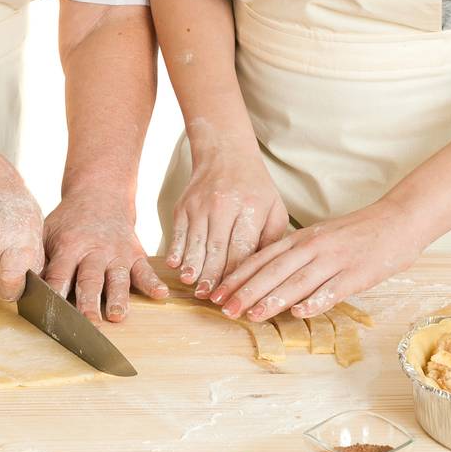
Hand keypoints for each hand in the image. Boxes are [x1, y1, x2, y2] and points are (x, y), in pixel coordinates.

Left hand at [41, 191, 167, 323]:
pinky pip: (145, 269)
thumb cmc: (68, 222)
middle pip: (90, 279)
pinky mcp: (135, 254)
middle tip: (88, 323)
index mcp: (69, 246)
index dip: (55, 293)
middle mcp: (94, 250)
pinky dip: (153, 283)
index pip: (60, 273)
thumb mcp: (48, 232)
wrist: (100, 194)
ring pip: (118, 278)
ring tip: (117, 315)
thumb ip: (41, 259)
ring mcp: (117, 253)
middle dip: (88, 302)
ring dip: (118, 297)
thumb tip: (24, 288)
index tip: (52, 314)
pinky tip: (160, 296)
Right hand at [166, 143, 290, 298]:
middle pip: (217, 247)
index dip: (235, 273)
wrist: (225, 154)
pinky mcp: (184, 205)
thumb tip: (262, 271)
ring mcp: (201, 204)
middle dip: (212, 275)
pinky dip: (177, 249)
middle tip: (209, 297)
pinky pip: (179, 231)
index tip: (233, 292)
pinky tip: (176, 265)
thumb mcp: (274, 208)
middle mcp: (224, 205)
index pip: (242, 247)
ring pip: (195, 241)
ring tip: (192, 285)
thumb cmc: (255, 187)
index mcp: (251, 207)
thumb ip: (271, 239)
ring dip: (193, 266)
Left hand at [210, 201, 424, 320]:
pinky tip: (299, 314)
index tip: (218, 293)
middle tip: (225, 309)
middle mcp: (313, 247)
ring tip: (252, 316)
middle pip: (273, 271)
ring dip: (273, 300)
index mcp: (302, 239)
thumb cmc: (357, 233)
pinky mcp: (356, 273)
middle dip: (246, 291)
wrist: (397, 220)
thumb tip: (268, 279)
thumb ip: (296, 256)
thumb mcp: (320, 238)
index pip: (263, 258)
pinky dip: (315, 301)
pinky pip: (332, 289)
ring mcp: (335, 260)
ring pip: (297, 281)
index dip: (239, 277)